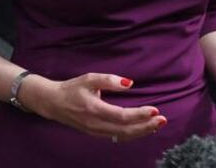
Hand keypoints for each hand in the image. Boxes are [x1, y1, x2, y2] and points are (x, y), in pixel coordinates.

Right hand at [19, 73, 165, 141]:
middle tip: (162, 120)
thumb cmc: (72, 88)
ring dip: (141, 131)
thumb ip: (110, 80)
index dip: (139, 114)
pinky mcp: (95, 133)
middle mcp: (95, 123)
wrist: (53, 103)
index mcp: (94, 108)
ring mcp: (95, 131)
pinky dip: (131, 134)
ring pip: (122, 136)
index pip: (121, 115)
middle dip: (146, 126)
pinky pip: (117, 137)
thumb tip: (129, 83)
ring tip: (157, 125)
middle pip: (125, 130)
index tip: (155, 110)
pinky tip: (142, 129)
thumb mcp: (90, 78)